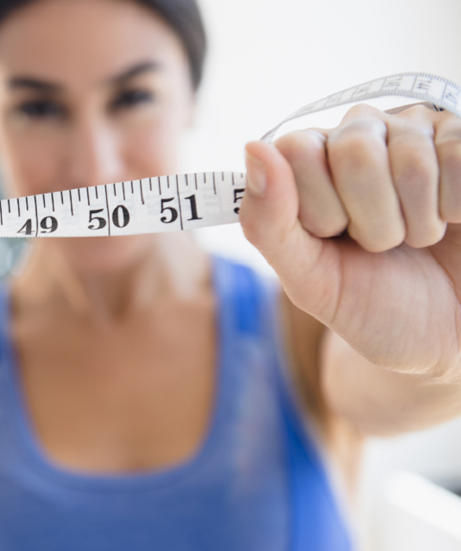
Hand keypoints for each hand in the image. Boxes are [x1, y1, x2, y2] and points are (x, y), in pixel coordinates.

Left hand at [240, 104, 460, 378]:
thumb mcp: (309, 280)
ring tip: (417, 238)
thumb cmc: (372, 304)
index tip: (332, 237)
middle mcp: (358, 133)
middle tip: (380, 245)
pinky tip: (452, 220)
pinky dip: (455, 209)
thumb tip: (254, 147)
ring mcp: (415, 131)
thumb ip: (268, 222)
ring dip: (418, 223)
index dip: (318, 209)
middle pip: (354, 150)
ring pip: (413, 161)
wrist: (445, 334)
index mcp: (308, 161)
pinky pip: (459, 157)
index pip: (297, 150)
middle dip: (371, 222)